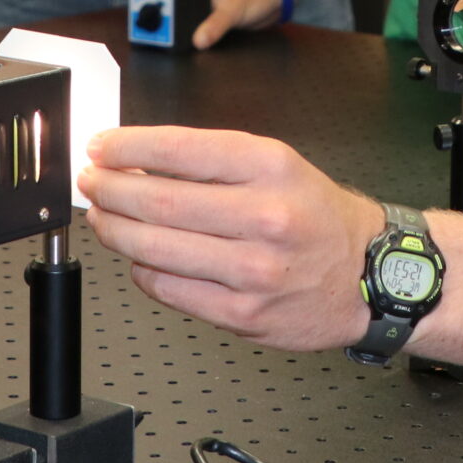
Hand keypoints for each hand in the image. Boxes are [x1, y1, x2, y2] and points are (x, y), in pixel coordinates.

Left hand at [81, 126, 380, 351]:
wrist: (371, 274)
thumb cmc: (317, 216)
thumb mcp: (277, 165)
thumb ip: (211, 162)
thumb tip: (137, 161)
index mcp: (271, 167)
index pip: (179, 150)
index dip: (127, 148)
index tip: (100, 147)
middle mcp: (264, 216)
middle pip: (158, 202)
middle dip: (110, 190)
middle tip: (90, 183)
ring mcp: (253, 270)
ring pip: (155, 249)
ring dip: (116, 231)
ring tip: (103, 218)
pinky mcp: (244, 315)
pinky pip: (170, 290)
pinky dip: (144, 271)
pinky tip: (142, 258)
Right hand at [139, 0, 283, 48]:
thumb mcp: (234, 8)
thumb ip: (216, 24)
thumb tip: (198, 41)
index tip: (138, 10)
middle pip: (162, 1)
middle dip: (154, 16)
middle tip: (147, 32)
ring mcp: (195, 2)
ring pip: (172, 14)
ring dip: (168, 26)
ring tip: (159, 39)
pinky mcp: (202, 15)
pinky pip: (185, 25)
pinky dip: (181, 32)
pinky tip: (179, 42)